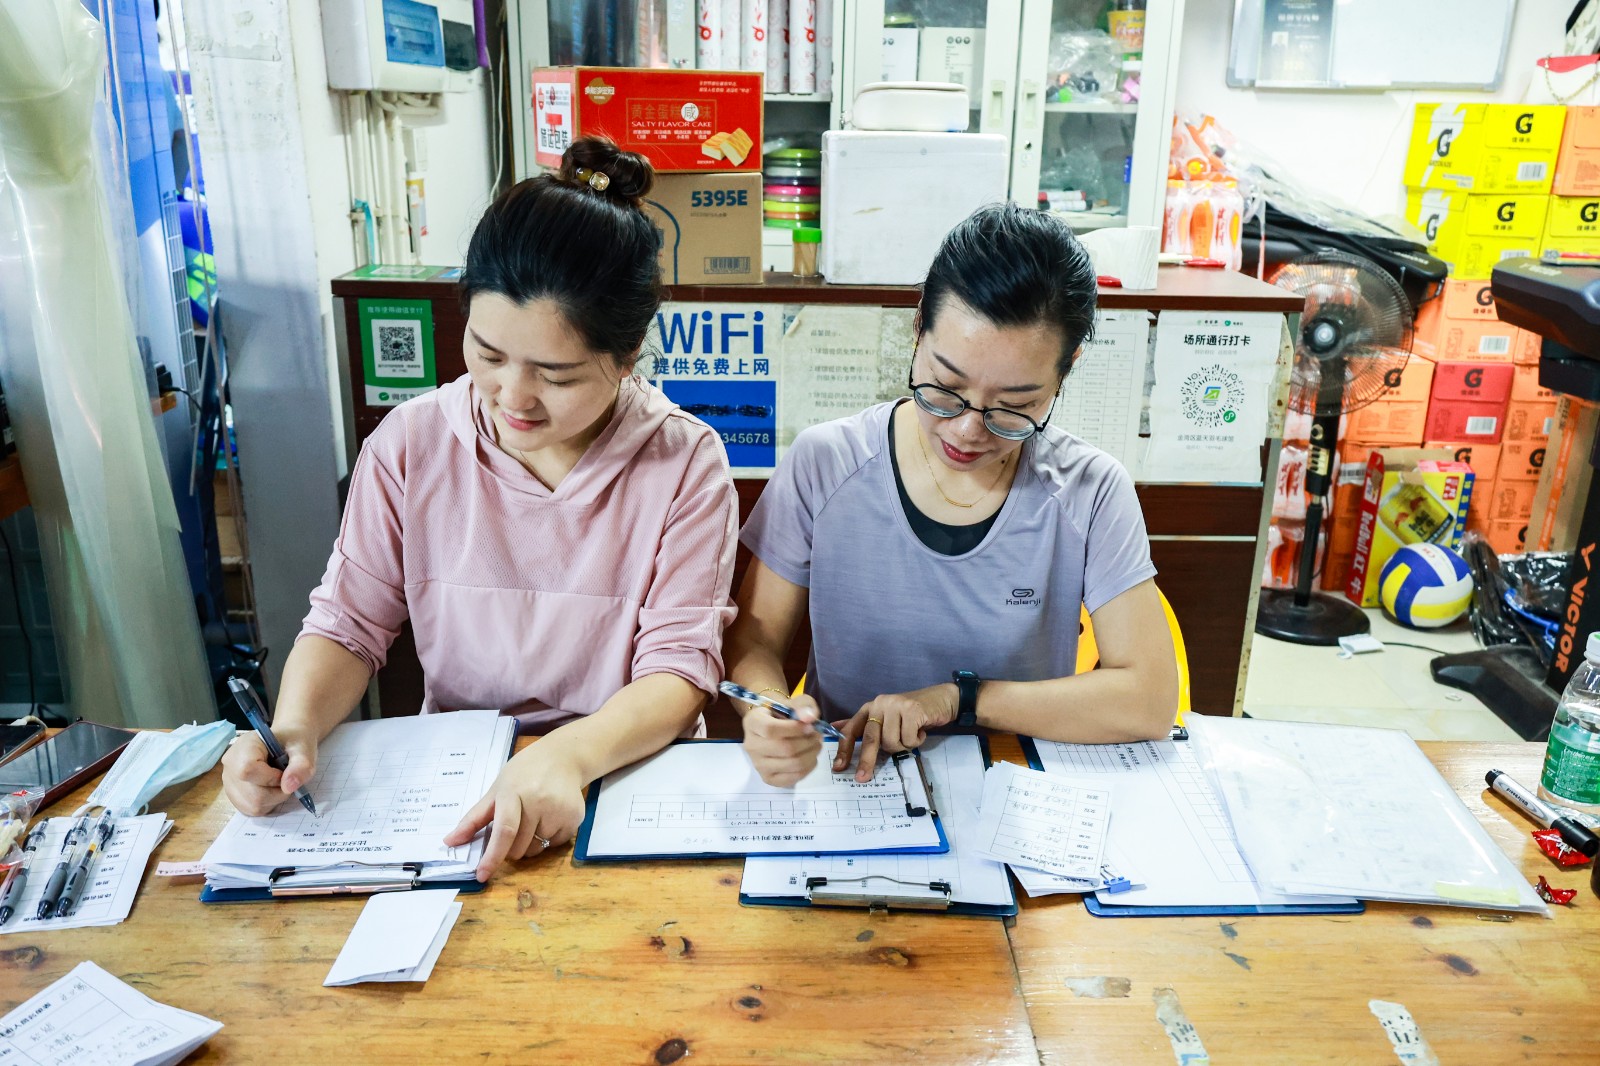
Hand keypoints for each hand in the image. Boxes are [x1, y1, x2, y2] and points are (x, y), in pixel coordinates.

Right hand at [220, 728, 317, 816]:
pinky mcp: (234, 796)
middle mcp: (230, 765)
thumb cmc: (293, 741)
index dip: (271, 778)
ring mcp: (229, 782)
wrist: (287, 741)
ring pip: (252, 806)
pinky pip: (250, 810)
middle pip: (252, 794)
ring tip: (279, 783)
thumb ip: (301, 765)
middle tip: (286, 778)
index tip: (284, 772)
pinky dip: (267, 805)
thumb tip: (289, 787)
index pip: (247, 770)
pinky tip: (271, 789)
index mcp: (244, 746)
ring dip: (274, 800)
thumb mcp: (303, 748)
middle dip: (277, 792)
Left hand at [443, 742, 585, 881]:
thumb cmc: (524, 773)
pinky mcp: (575, 818)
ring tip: (534, 817)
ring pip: (536, 849)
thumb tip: (449, 841)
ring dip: (530, 843)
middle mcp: (539, 801)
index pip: (504, 831)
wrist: (563, 757)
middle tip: (515, 825)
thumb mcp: (497, 789)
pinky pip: (555, 844)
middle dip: (511, 847)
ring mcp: (559, 810)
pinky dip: (549, 838)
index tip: (482, 875)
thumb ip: (474, 818)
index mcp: (514, 792)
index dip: (492, 856)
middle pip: (518, 847)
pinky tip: (550, 817)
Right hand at [740, 692, 824, 787]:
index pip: (770, 729)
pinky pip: (793, 777)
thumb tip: (809, 718)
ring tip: (816, 745)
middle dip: (808, 742)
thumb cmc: (784, 714)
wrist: (774, 728)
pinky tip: (810, 757)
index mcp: (752, 723)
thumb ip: (803, 706)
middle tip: (817, 736)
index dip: (795, 728)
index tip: (810, 726)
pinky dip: (808, 767)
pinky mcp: (768, 778)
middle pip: (784, 748)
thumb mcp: (794, 702)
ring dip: (811, 754)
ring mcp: (758, 764)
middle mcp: (751, 745)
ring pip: (792, 764)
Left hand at [834, 684, 957, 781]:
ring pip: (891, 742)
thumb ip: (863, 724)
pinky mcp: (912, 710)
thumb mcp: (886, 717)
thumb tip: (835, 728)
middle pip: (870, 738)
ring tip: (911, 735)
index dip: (844, 749)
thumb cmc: (912, 713)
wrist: (942, 699)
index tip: (838, 767)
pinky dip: (916, 741)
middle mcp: (879, 704)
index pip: (852, 729)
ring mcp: (895, 705)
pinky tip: (921, 730)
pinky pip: (908, 739)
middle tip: (863, 778)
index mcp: (870, 707)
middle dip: (866, 761)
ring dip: (903, 745)